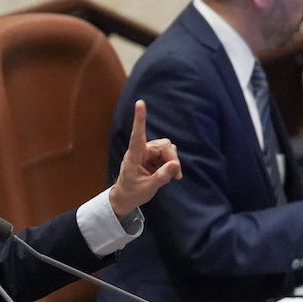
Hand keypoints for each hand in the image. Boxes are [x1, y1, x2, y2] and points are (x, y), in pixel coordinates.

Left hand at [109, 99, 181, 218]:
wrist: (126, 198)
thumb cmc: (132, 193)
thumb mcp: (148, 187)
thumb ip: (161, 176)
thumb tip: (175, 165)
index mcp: (134, 156)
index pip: (137, 135)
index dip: (140, 119)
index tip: (140, 103)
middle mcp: (141, 151)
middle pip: (163, 145)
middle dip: (172, 158)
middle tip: (176, 175)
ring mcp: (148, 154)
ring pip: (167, 149)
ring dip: (173, 161)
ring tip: (173, 177)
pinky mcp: (154, 158)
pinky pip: (168, 155)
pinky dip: (172, 164)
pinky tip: (170, 175)